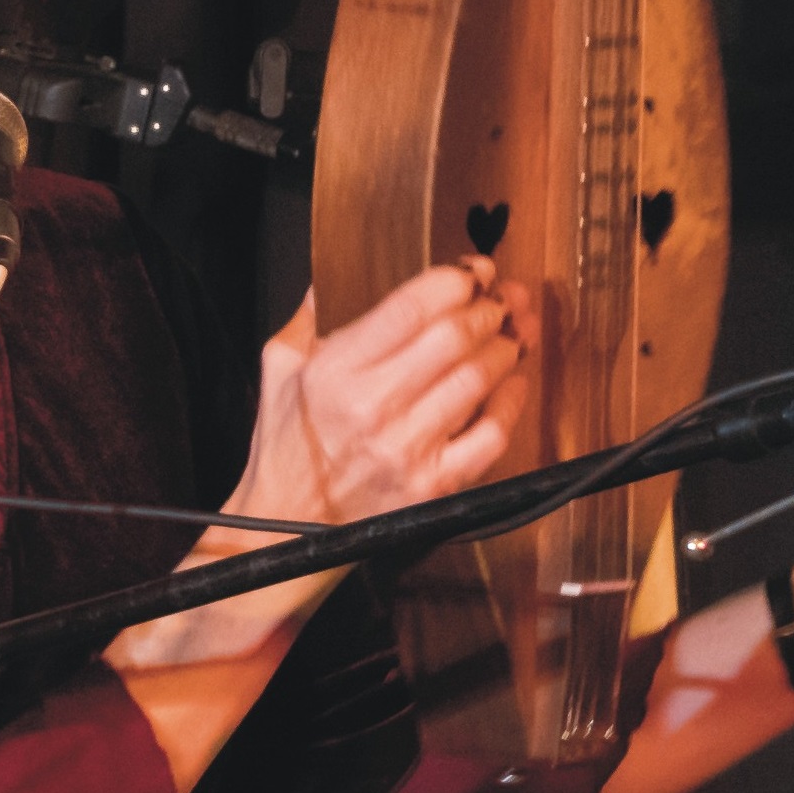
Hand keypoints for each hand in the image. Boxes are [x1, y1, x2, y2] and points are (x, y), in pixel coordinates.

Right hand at [230, 257, 534, 530]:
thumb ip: (308, 316)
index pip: (411, 308)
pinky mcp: (433, 484)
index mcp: (337, 370)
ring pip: (478, 380)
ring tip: (512, 331)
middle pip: (454, 337)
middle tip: (500, 297)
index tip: (471, 270)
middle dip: (488, 307)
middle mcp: (374, 407)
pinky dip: (511, 404)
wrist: (287, 521)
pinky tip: (513, 382)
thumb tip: (333, 276)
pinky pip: (491, 437)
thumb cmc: (286, 442)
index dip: (454, 281)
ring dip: (506, 347)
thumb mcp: (280, 366)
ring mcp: (408, 449)